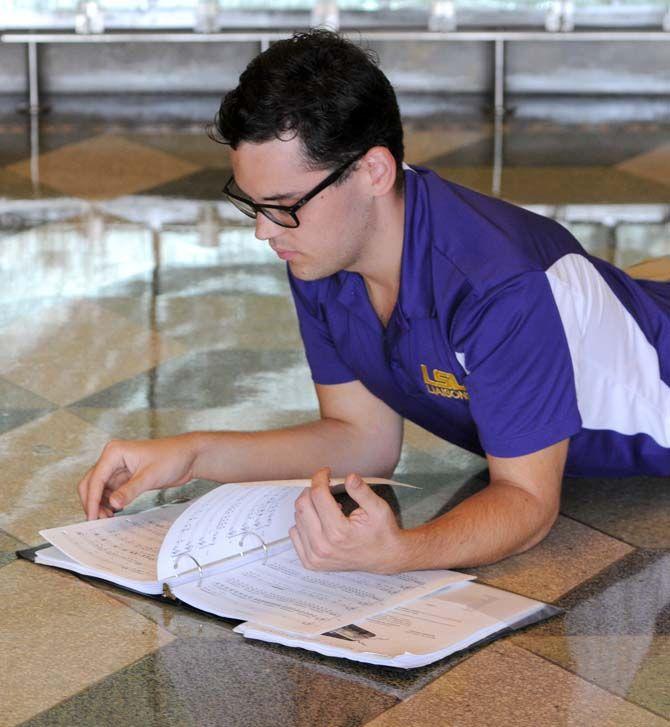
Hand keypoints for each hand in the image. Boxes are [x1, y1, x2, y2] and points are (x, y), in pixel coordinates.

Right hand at [77, 435, 199, 520]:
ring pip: (99, 489)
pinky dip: (109, 502)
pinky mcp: (126, 477)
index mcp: (115, 452)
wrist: (188, 457)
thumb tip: (112, 503)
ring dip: (100, 504)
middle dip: (92, 502)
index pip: (96, 479)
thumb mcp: (150, 476)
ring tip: (107, 518)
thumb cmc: (172, 457)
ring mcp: (118, 468)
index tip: (93, 517)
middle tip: (98, 520)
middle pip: (91, 483)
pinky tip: (114, 512)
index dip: (92, 500)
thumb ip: (130, 490)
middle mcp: (113, 458)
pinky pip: (110, 491)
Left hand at [289, 467, 406, 573]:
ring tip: (327, 508)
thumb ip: (362, 491)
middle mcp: (323, 546)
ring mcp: (315, 557)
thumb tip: (349, 477)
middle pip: (303, 505)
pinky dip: (304, 522)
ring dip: (309, 506)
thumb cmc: (382, 531)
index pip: (318, 494)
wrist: (385, 558)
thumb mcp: (378, 508)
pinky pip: (294, 534)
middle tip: (325, 488)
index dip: (320, 477)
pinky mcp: (310, 563)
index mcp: (339, 531)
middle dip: (312, 490)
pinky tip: (320, 522)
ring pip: (297, 518)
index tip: (326, 472)